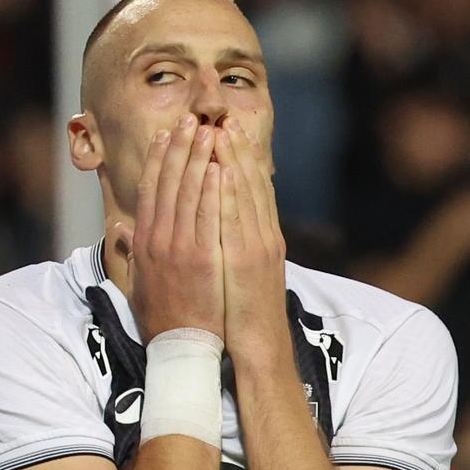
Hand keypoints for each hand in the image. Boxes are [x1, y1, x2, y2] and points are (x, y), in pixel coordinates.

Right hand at [111, 115, 223, 338]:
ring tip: (209, 131)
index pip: (150, 190)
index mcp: (143, 243)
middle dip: (181, 148)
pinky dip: (213, 188)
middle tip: (192, 120)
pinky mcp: (201, 258)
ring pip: (188, 192)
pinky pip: (208, 214)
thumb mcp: (139, 283)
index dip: (159, 159)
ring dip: (199, 158)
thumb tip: (119, 230)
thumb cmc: (164, 319)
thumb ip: (130, 252)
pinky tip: (221, 165)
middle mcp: (157, 240)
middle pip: (169, 183)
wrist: (180, 349)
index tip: (168, 135)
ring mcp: (179, 248)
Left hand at [216, 118, 287, 360]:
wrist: (258, 350)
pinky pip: (237, 218)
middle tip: (224, 119)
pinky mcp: (250, 260)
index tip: (223, 135)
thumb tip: (206, 238)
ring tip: (221, 131)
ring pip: (247, 195)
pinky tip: (221, 168)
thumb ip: (221, 253)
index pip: (248, 192)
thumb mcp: (232, 280)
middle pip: (252, 185)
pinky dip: (231, 191)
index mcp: (259, 241)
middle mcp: (264, 238)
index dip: (237, 161)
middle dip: (238, 151)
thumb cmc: (239, 320)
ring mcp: (259, 247)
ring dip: (234, 161)